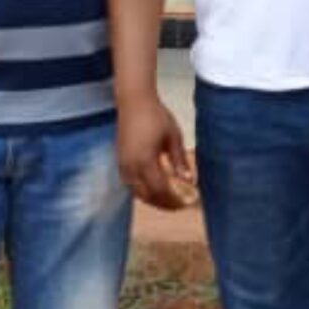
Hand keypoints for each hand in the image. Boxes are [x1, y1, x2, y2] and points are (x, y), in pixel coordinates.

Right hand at [117, 94, 193, 209]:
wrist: (134, 102)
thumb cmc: (156, 116)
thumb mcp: (173, 137)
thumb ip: (180, 160)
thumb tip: (189, 180)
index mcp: (145, 162)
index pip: (160, 190)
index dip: (173, 200)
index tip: (186, 204)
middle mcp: (131, 168)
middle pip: (147, 195)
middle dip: (163, 203)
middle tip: (178, 206)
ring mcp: (122, 166)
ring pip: (137, 192)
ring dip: (152, 199)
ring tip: (168, 199)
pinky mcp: (119, 162)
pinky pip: (130, 184)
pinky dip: (143, 191)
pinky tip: (154, 188)